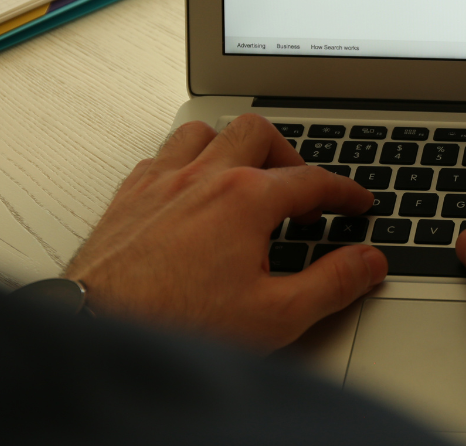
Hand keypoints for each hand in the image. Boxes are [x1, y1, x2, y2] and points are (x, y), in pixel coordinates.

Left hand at [64, 113, 386, 349]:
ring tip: (246, 174)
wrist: (97, 333)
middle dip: (288, 154)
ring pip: (205, 132)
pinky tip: (189, 187)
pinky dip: (185, 161)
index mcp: (246, 199)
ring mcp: (162, 182)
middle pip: (259, 134)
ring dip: (232, 146)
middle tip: (300, 190)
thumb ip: (332, 283)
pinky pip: (161, 155)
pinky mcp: (127, 198)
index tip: (356, 202)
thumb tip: (368, 262)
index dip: (343, 192)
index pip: (312, 181)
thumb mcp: (276, 316)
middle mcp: (204, 177)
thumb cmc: (177, 325)